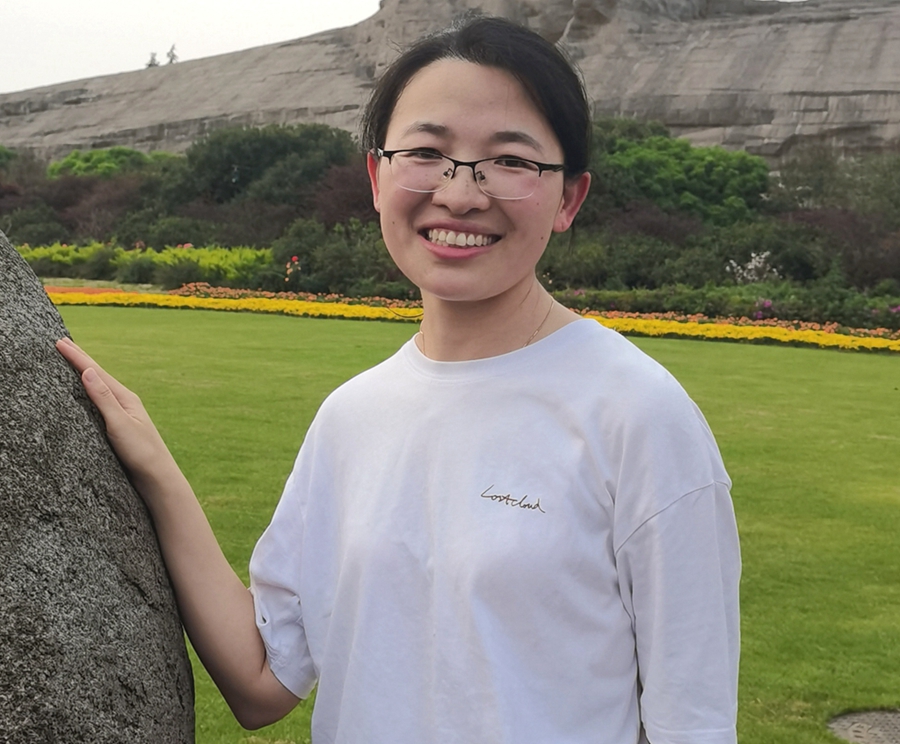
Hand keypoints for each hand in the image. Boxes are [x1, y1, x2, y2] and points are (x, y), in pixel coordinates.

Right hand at [56, 336, 174, 491]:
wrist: (157, 477)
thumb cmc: (141, 452)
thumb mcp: (119, 424)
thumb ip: (103, 399)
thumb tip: (88, 371)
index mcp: (125, 398)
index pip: (96, 373)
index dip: (77, 357)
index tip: (59, 342)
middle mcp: (125, 403)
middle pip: (98, 376)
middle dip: (80, 359)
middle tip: (62, 343)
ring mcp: (123, 414)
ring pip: (99, 388)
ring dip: (85, 373)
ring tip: (73, 361)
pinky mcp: (119, 427)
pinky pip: (100, 403)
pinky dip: (89, 393)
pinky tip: (86, 394)